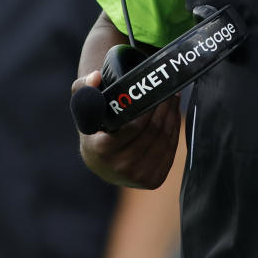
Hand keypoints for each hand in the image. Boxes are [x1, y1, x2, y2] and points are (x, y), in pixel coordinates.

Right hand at [73, 71, 180, 188]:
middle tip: (170, 90)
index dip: (150, 105)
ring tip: (173, 100)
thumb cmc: (93, 128)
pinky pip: (170, 151)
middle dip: (165, 107)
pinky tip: (173, 116)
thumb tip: (97, 76)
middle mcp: (120, 168)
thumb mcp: (83, 106)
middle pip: (153, 132)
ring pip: (164, 140)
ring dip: (172, 116)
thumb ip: (85, 88)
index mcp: (102, 150)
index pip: (136, 125)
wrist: (100, 162)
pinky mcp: (153, 181)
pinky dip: (174, 131)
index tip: (157, 88)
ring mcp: (137, 177)